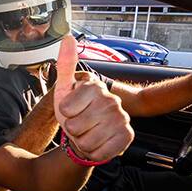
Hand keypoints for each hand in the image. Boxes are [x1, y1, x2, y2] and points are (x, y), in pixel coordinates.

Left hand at [54, 35, 133, 160]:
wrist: (87, 134)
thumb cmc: (74, 112)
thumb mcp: (64, 89)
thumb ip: (65, 65)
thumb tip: (68, 38)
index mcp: (94, 87)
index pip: (66, 108)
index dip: (64, 114)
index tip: (71, 110)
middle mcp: (111, 101)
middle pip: (76, 126)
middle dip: (73, 130)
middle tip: (80, 124)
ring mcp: (121, 118)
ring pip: (87, 141)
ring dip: (83, 142)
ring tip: (88, 133)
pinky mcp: (127, 136)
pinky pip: (101, 152)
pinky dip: (95, 152)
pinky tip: (98, 143)